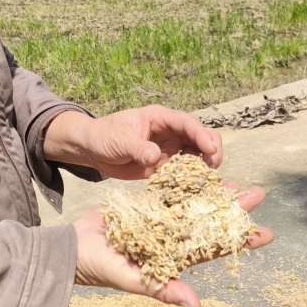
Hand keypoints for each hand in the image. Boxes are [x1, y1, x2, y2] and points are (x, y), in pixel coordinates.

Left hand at [43, 106, 222, 179]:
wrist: (92, 150)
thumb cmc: (104, 136)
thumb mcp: (119, 140)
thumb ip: (138, 147)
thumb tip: (155, 156)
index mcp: (160, 118)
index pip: (187, 123)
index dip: (201, 135)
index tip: (211, 150)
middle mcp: (169, 132)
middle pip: (199, 137)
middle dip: (211, 149)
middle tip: (214, 167)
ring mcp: (169, 149)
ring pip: (196, 154)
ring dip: (204, 165)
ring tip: (207, 180)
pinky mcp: (165, 166)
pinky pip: (183, 171)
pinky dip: (191, 178)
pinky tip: (194, 188)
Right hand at [72, 184, 272, 306]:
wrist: (70, 247)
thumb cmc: (99, 269)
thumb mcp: (132, 281)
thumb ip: (164, 290)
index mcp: (175, 259)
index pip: (214, 249)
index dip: (240, 241)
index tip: (266, 232)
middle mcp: (172, 240)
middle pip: (210, 223)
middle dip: (233, 210)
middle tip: (258, 193)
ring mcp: (158, 222)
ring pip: (193, 205)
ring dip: (213, 194)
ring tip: (233, 180)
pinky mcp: (143, 207)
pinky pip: (168, 194)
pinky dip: (184, 184)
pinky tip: (199, 173)